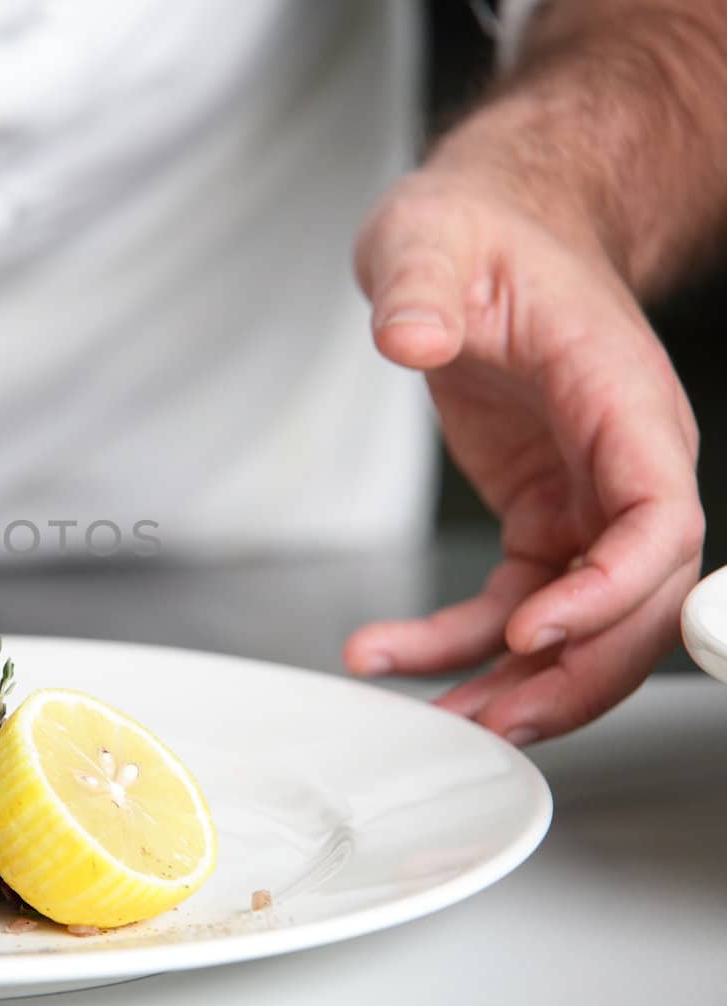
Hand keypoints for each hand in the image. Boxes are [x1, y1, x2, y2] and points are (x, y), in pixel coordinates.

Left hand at [343, 170, 703, 742]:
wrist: (484, 233)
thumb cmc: (478, 234)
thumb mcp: (431, 243)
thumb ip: (422, 288)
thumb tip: (409, 335)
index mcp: (621, 398)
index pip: (658, 515)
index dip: (610, 588)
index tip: (533, 630)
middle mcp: (622, 459)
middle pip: (635, 595)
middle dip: (573, 671)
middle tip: (490, 719)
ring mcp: (584, 495)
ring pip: (582, 619)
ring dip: (522, 682)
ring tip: (445, 721)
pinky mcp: (539, 515)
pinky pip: (516, 602)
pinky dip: (466, 643)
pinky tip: (398, 659)